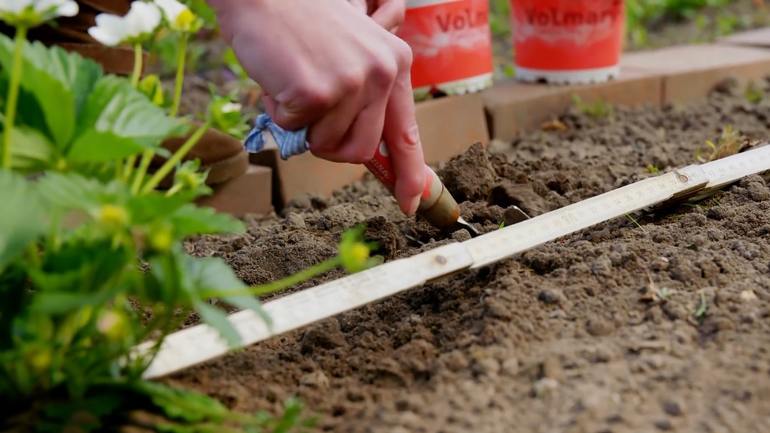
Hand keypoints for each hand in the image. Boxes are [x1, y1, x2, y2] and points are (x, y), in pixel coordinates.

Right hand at [210, 0, 423, 214]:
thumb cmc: (301, 23)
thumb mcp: (351, 52)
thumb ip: (366, 96)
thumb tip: (367, 150)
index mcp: (395, 63)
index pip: (407, 132)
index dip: (410, 173)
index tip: (412, 203)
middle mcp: (381, 73)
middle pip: (361, 151)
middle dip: (331, 144)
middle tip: (310, 111)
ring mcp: (350, 83)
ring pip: (326, 146)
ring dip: (303, 126)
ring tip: (295, 82)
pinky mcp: (317, 92)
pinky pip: (293, 131)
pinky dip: (279, 112)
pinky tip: (279, 77)